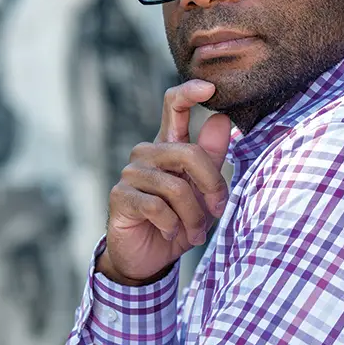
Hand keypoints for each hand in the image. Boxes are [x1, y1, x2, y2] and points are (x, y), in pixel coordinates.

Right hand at [98, 80, 232, 285]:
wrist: (148, 258)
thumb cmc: (179, 221)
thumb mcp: (203, 192)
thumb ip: (211, 157)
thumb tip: (223, 119)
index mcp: (169, 145)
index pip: (174, 106)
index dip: (190, 92)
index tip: (211, 86)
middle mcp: (148, 153)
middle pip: (188, 152)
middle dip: (212, 186)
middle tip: (218, 211)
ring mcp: (131, 173)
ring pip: (175, 186)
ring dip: (193, 216)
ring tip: (196, 234)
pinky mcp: (120, 196)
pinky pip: (157, 206)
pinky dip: (172, 225)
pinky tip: (169, 233)